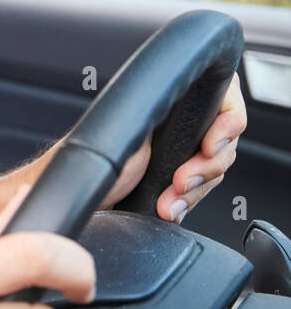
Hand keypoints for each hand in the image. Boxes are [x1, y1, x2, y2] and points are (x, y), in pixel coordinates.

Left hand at [100, 73, 245, 222]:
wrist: (80, 196)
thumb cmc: (91, 160)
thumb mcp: (126, 129)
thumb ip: (154, 113)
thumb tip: (184, 109)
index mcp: (170, 103)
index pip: (224, 99)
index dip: (227, 123)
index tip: (209, 148)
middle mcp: (179, 125)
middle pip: (225, 141)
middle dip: (208, 167)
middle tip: (180, 181)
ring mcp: (180, 154)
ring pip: (215, 169)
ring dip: (195, 191)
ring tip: (167, 203)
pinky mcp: (177, 181)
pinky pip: (201, 190)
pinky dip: (188, 202)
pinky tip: (170, 209)